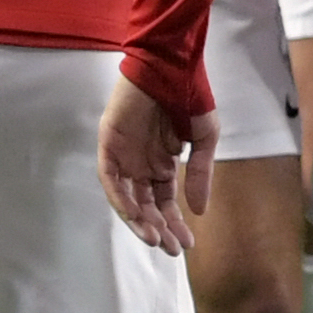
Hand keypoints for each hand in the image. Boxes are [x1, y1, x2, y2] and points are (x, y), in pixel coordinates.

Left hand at [99, 65, 217, 253]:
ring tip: (156, 239)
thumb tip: (199, 211)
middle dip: (158, 229)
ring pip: (127, 198)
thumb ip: (199, 174)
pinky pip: (110, 179)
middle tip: (172, 249)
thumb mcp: (203, 140)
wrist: (172, 63)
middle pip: (146, 205)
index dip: (175, 223)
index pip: (164, 202)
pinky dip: (121, 198)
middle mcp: (140, 162)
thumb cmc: (190, 94)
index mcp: (161, 161)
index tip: (187, 244)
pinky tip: (138, 215)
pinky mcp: (109, 143)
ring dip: (139, 220)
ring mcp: (123, 154)